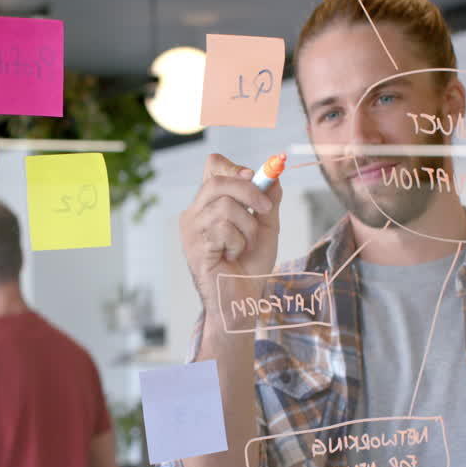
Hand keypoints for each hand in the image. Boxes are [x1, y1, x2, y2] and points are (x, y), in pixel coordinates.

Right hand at [179, 154, 282, 311]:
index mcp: (209, 204)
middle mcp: (195, 213)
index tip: (255, 178)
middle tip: (266, 210)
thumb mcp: (266, 227)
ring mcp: (191, 229)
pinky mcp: (195, 246)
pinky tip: (233, 256)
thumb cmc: (250, 266)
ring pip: (225, 206)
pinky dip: (238, 242)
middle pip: (217, 180)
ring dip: (248, 226)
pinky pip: (223, 229)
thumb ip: (268, 201)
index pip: (213, 166)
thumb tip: (274, 175)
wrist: (243, 299)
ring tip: (246, 245)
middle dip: (249, 191)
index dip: (235, 167)